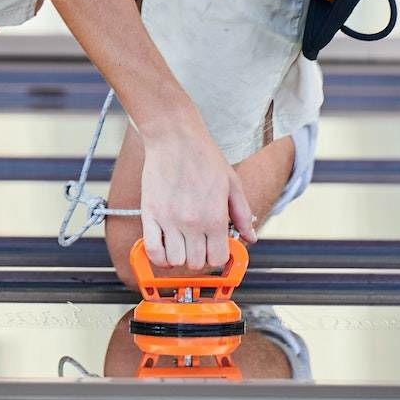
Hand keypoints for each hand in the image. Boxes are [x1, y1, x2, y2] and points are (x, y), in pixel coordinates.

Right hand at [138, 125, 256, 271]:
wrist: (174, 137)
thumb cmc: (204, 156)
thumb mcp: (232, 183)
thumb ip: (242, 214)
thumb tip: (250, 237)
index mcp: (215, 217)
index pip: (218, 258)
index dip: (217, 257)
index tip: (214, 248)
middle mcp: (193, 223)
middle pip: (195, 263)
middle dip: (198, 257)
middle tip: (198, 244)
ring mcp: (169, 220)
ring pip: (175, 260)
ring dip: (179, 257)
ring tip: (181, 243)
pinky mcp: (150, 214)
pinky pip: (152, 250)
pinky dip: (158, 256)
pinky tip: (164, 247)